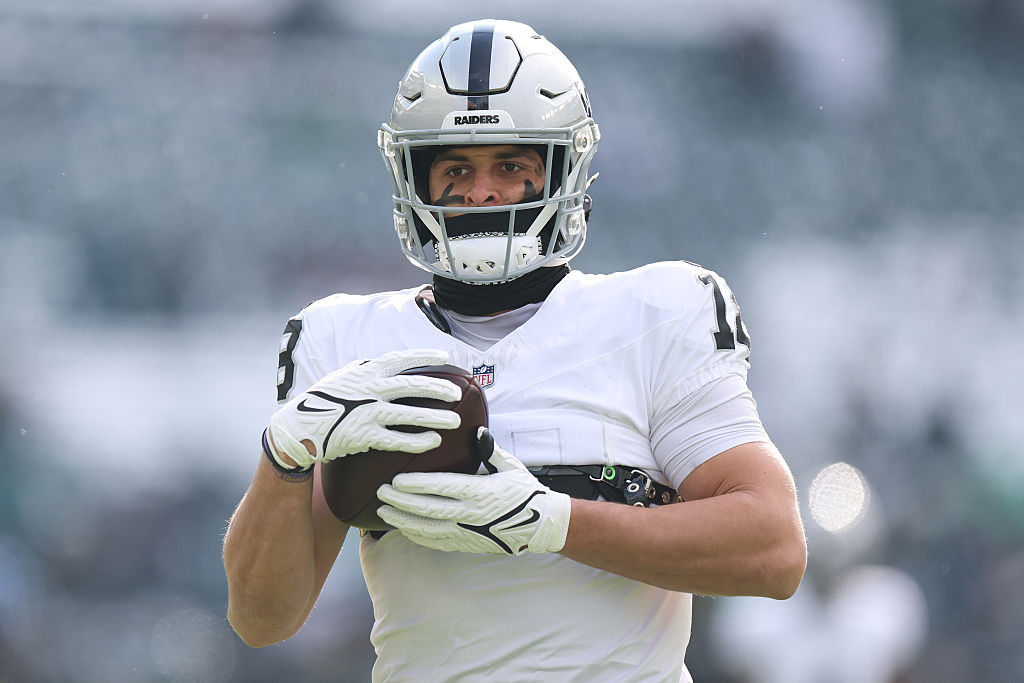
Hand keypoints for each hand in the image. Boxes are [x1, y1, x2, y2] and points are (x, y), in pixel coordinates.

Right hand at [267, 349, 462, 469]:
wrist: (296, 428)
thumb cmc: (322, 400)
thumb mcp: (343, 376)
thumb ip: (365, 369)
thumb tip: (384, 362)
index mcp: (365, 372)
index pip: (401, 359)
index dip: (424, 357)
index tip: (445, 357)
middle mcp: (369, 389)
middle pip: (411, 386)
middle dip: (438, 389)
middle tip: (458, 394)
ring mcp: (367, 412)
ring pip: (409, 414)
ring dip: (435, 418)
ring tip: (455, 421)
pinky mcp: (364, 435)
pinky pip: (397, 439)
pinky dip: (417, 440)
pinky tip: (433, 442)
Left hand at [376, 428, 571, 554]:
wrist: (539, 525)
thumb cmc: (524, 491)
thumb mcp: (510, 466)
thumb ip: (489, 449)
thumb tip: (477, 430)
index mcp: (479, 492)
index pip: (440, 488)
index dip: (416, 485)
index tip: (396, 479)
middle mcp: (469, 514)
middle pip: (427, 508)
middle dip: (401, 501)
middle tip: (381, 492)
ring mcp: (466, 532)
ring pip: (426, 528)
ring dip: (402, 520)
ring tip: (384, 511)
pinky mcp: (465, 543)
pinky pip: (436, 541)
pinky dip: (416, 535)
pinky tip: (402, 528)